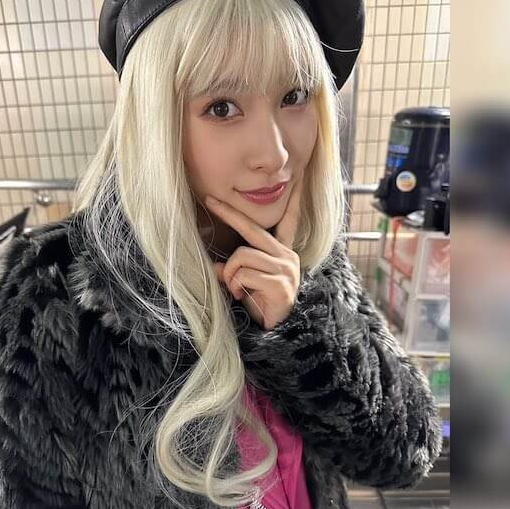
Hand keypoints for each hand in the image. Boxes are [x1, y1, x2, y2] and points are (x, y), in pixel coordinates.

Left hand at [206, 171, 303, 330]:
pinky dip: (234, 284)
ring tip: (234, 289)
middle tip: (208, 199)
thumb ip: (233, 271)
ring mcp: (286, 269)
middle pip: (252, 228)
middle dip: (228, 213)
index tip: (300, 174)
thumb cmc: (262, 306)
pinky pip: (244, 273)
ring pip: (242, 255)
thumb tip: (215, 266)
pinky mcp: (281, 283)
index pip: (290, 219)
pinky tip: (240, 296)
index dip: (294, 198)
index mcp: (282, 253)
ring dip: (230, 274)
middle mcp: (287, 256)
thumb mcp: (244, 284)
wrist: (279, 334)